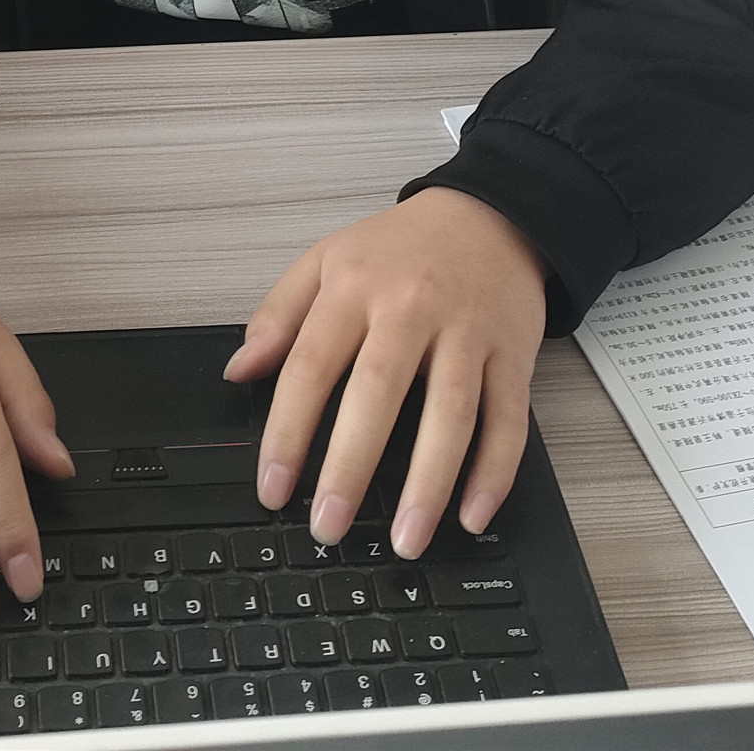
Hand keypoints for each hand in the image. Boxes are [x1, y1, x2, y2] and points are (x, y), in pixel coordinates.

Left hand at [224, 188, 545, 555]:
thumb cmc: (400, 248)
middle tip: (329, 526)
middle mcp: (411, 308)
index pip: (311, 365)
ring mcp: (467, 332)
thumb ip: (278, 315)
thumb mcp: (326, 260)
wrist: (489, 214)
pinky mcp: (513, 353)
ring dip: (429, 484)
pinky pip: (508, 420)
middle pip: (378, 393)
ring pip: (450, 413)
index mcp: (355, 288)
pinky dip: (494, 472)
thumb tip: (239, 371)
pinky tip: (473, 515)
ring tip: (406, 540)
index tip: (273, 487)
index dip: (288, 431)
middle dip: (351, 467)